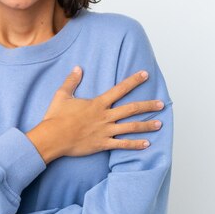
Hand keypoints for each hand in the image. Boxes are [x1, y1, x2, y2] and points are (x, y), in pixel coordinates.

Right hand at [26, 67, 163, 163]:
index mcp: (98, 103)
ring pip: (131, 127)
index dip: (133, 81)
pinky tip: (146, 144)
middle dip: (148, 105)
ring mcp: (106, 131)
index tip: (145, 75)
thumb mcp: (62, 95)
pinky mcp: (103, 144)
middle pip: (131, 109)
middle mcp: (105, 116)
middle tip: (161, 103)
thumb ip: (72, 81)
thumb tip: (78, 68)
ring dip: (146, 125)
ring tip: (160, 124)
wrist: (53, 137)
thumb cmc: (56, 117)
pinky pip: (122, 145)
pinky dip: (135, 144)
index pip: (120, 89)